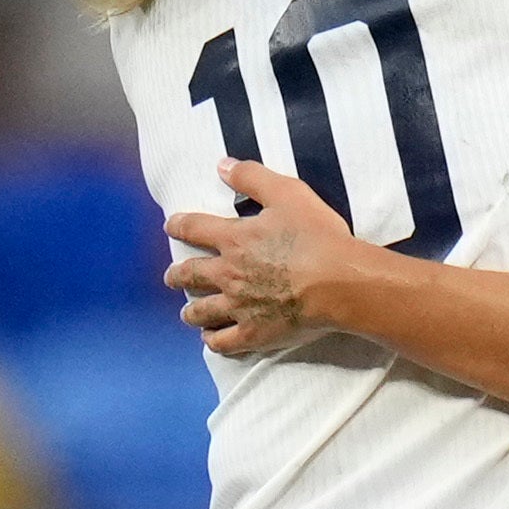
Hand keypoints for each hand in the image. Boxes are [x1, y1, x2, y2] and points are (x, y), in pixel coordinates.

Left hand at [165, 166, 367, 355]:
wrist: (338, 282)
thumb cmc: (317, 236)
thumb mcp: (288, 193)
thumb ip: (252, 177)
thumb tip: (222, 165)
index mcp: (235, 239)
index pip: (194, 228)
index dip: (178, 225)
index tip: (170, 225)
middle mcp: (228, 274)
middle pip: (189, 274)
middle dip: (176, 274)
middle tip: (170, 276)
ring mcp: (238, 307)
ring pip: (201, 312)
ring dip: (190, 311)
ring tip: (187, 313)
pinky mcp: (253, 333)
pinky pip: (223, 342)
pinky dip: (213, 341)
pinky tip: (210, 339)